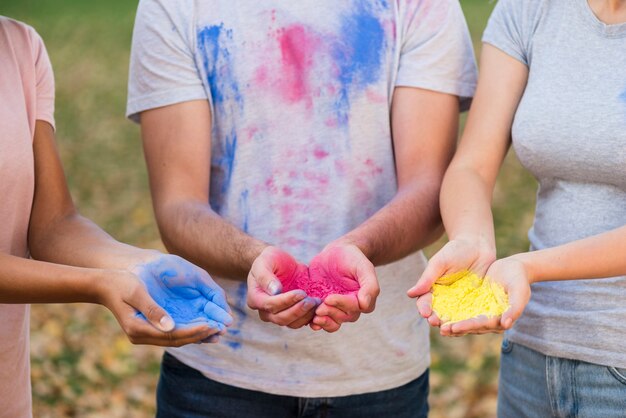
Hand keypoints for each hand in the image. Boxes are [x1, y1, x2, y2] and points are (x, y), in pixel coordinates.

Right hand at [99, 253, 232, 345]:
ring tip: (216, 331)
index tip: (211, 326)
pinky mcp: (148, 329)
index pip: (172, 335)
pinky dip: (187, 330)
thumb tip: (171, 326)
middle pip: (176, 340)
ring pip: (175, 339)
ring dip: (196, 335)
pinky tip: (202, 326)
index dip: (193, 332)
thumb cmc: (120, 283)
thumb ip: (152, 309)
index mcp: (137, 329)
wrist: (104, 284)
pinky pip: (171, 333)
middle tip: (220, 330)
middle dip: (199, 335)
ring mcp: (144, 334)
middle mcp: (141, 336)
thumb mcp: (136, 292)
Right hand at [247, 246, 319, 328]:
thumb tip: (275, 291)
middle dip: (298, 310)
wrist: (277, 263)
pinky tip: (319, 307)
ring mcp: (278, 315)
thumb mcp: (264, 262)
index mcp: (256, 299)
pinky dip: (311, 317)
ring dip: (306, 315)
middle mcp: (265, 311)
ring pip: (292, 323)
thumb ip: (266, 276)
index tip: (301, 293)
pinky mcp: (292, 315)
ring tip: (317, 302)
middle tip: (312, 300)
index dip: (286, 301)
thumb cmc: (268, 260)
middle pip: (281, 318)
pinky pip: (301, 322)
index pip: (270, 305)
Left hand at [309, 242, 379, 332]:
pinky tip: (310, 321)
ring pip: (333, 323)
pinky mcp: (323, 306)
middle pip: (343, 317)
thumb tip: (365, 305)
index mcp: (361, 298)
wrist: (336, 252)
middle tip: (319, 308)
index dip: (341, 304)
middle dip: (330, 313)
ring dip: (324, 323)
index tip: (328, 298)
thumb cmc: (353, 258)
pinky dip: (316, 323)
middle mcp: (350, 307)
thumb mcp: (363, 267)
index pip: (354, 308)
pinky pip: (321, 320)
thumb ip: (370, 285)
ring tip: (315, 318)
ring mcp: (336, 308)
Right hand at [407, 237, 495, 326]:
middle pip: (438, 313)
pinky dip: (468, 322)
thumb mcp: (439, 263)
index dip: (423, 308)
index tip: (424, 312)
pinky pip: (471, 315)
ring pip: (453, 317)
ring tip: (448, 329)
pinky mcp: (476, 304)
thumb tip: (410, 294)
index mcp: (433, 289)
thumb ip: (427, 279)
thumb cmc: (456, 251)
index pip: (425, 301)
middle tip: (434, 322)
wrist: (478, 246)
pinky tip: (467, 326)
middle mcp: (445, 298)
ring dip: (450, 325)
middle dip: (435, 319)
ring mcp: (460, 302)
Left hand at [438, 256, 530, 335]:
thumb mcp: (520, 291)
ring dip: (451, 323)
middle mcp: (489, 318)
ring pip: (464, 320)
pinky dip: (451, 312)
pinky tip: (439, 312)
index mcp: (500, 319)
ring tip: (436, 324)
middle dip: (456, 328)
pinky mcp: (474, 304)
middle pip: (470, 326)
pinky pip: (461, 309)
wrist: (513, 268)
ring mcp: (481, 311)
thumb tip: (506, 325)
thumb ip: (515, 308)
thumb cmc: (519, 279)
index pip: (481, 324)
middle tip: (441, 330)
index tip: (454, 327)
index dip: (467, 326)